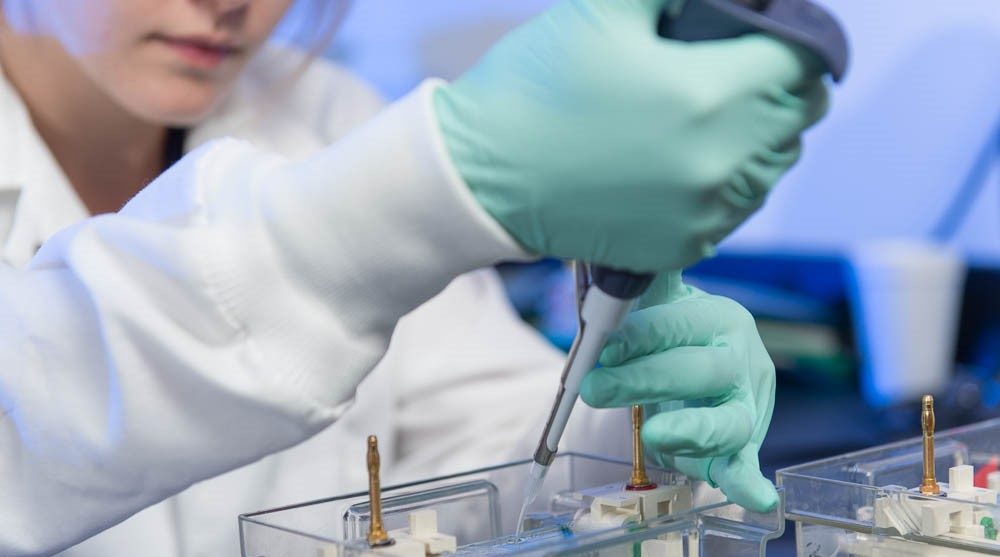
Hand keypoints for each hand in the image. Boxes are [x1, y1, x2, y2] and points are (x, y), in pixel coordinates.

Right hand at [434, 0, 827, 272]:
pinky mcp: (683, 247)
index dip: (787, 41)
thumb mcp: (604, 7)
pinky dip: (723, 182)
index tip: (758, 36)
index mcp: (711, 95)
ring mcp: (705, 213)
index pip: (802, 62)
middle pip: (797, 116)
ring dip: (754, 136)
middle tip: (728, 73)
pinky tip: (679, 163)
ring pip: (772, 165)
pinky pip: (735, 208)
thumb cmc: (536, 87)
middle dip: (774, 87)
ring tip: (703, 120)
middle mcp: (722, 162)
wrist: (481, 178)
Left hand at [580, 272, 777, 511]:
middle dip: (644, 379)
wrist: (695, 367)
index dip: (641, 334)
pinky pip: (746, 465)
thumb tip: (617, 242)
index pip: (680, 324)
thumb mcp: (655, 300)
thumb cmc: (667, 335)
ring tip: (654, 435)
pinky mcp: (742, 447)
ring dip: (690, 430)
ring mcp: (747, 407)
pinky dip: (749, 483)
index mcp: (718, 319)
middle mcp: (741, 361)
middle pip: (700, 371)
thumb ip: (641, 276)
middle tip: (593, 387)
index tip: (603, 342)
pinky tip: (756, 498)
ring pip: (729, 421)